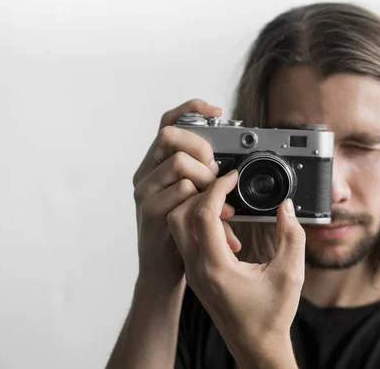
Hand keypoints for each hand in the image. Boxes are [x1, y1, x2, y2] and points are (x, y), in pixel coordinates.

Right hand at [131, 99, 241, 285]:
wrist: (164, 271)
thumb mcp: (195, 199)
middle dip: (201, 146)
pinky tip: (221, 215)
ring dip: (207, 178)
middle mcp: (146, 174)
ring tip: (218, 197)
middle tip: (216, 168)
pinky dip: (208, 200)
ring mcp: (145, 192)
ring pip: (179, 164)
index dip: (190, 109)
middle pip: (170, 136)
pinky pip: (182, 191)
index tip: (217, 111)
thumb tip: (234, 167)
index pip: (166, 123)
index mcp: (156, 165)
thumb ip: (206, 179)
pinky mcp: (150, 212)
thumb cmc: (184, 230)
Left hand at [167, 170, 305, 364]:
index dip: (217, 188)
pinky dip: (200, 223)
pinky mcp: (195, 275)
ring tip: (226, 204)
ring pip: (177, 227)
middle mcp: (197, 269)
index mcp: (216, 268)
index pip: (202, 215)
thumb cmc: (272, 316)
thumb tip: (285, 207)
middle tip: (225, 187)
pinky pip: (186, 239)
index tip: (233, 177)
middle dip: (200, 194)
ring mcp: (193, 273)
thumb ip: (291, 235)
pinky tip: (226, 225)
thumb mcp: (291, 273)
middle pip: (178, 216)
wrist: (257, 346)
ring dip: (197, 208)